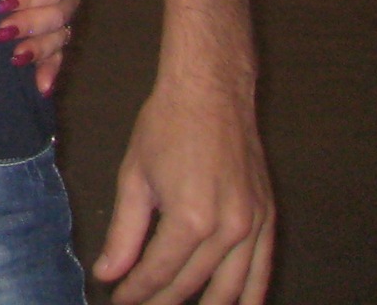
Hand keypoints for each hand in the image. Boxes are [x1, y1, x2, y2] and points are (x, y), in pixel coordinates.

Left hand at [0, 0, 82, 94]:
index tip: (3, 0)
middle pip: (58, 16)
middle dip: (29, 24)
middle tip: (1, 30)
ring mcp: (61, 15)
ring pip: (57, 38)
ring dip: (38, 50)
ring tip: (15, 58)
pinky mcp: (51, 31)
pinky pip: (57, 55)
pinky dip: (50, 71)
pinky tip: (40, 88)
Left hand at [94, 73, 273, 304]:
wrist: (211, 93)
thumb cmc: (165, 127)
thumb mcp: (134, 177)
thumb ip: (123, 232)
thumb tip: (108, 273)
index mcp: (189, 219)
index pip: (159, 271)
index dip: (137, 291)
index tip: (119, 300)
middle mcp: (227, 230)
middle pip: (193, 284)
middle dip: (163, 302)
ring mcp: (254, 227)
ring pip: (231, 289)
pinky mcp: (268, 219)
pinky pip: (262, 271)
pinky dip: (249, 296)